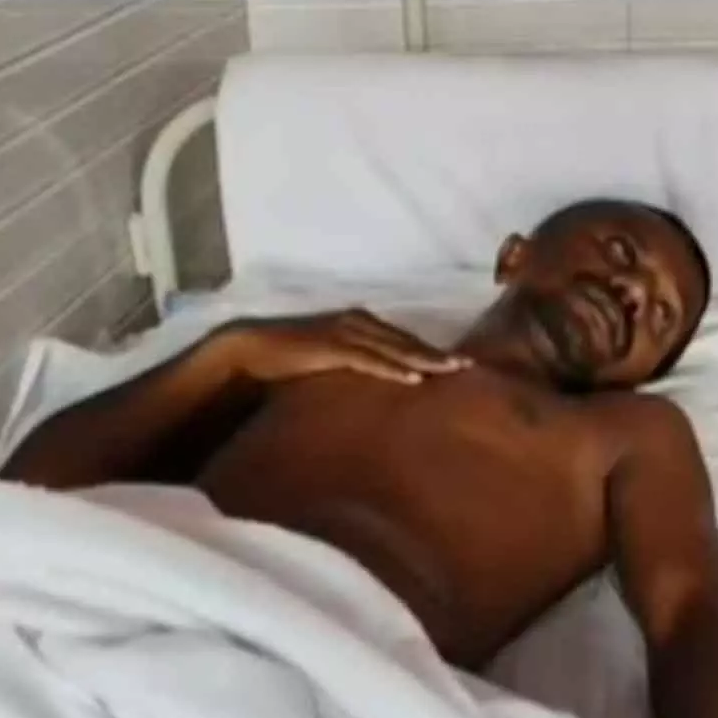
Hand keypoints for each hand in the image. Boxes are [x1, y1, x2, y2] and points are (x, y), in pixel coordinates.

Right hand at [210, 309, 469, 384]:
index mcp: (357, 325)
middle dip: (438, 353)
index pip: (403, 340)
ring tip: (453, 371)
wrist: (245, 352)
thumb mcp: (326, 366)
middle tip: (471, 367)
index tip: (460, 365)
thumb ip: (350, 372)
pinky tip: (414, 379)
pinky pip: (368, 359)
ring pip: (394, 346)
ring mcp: (343, 332)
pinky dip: (392, 367)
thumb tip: (369, 395)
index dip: (431, 351)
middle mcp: (355, 322)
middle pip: (406, 340)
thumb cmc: (285, 363)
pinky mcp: (329, 346)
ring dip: (424, 358)